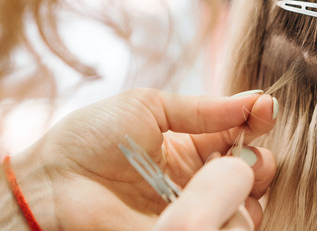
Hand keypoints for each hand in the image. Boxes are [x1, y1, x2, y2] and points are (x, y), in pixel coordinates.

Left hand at [0, 88, 276, 229]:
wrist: (52, 182)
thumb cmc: (91, 137)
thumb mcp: (148, 107)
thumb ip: (202, 108)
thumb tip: (255, 98)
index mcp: (189, 143)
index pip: (237, 133)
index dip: (255, 121)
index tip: (264, 109)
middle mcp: (195, 178)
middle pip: (249, 172)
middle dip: (261, 159)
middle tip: (250, 149)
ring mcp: (190, 209)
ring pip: (243, 205)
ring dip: (250, 185)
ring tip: (238, 170)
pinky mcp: (180, 230)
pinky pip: (218, 227)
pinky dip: (232, 213)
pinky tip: (223, 196)